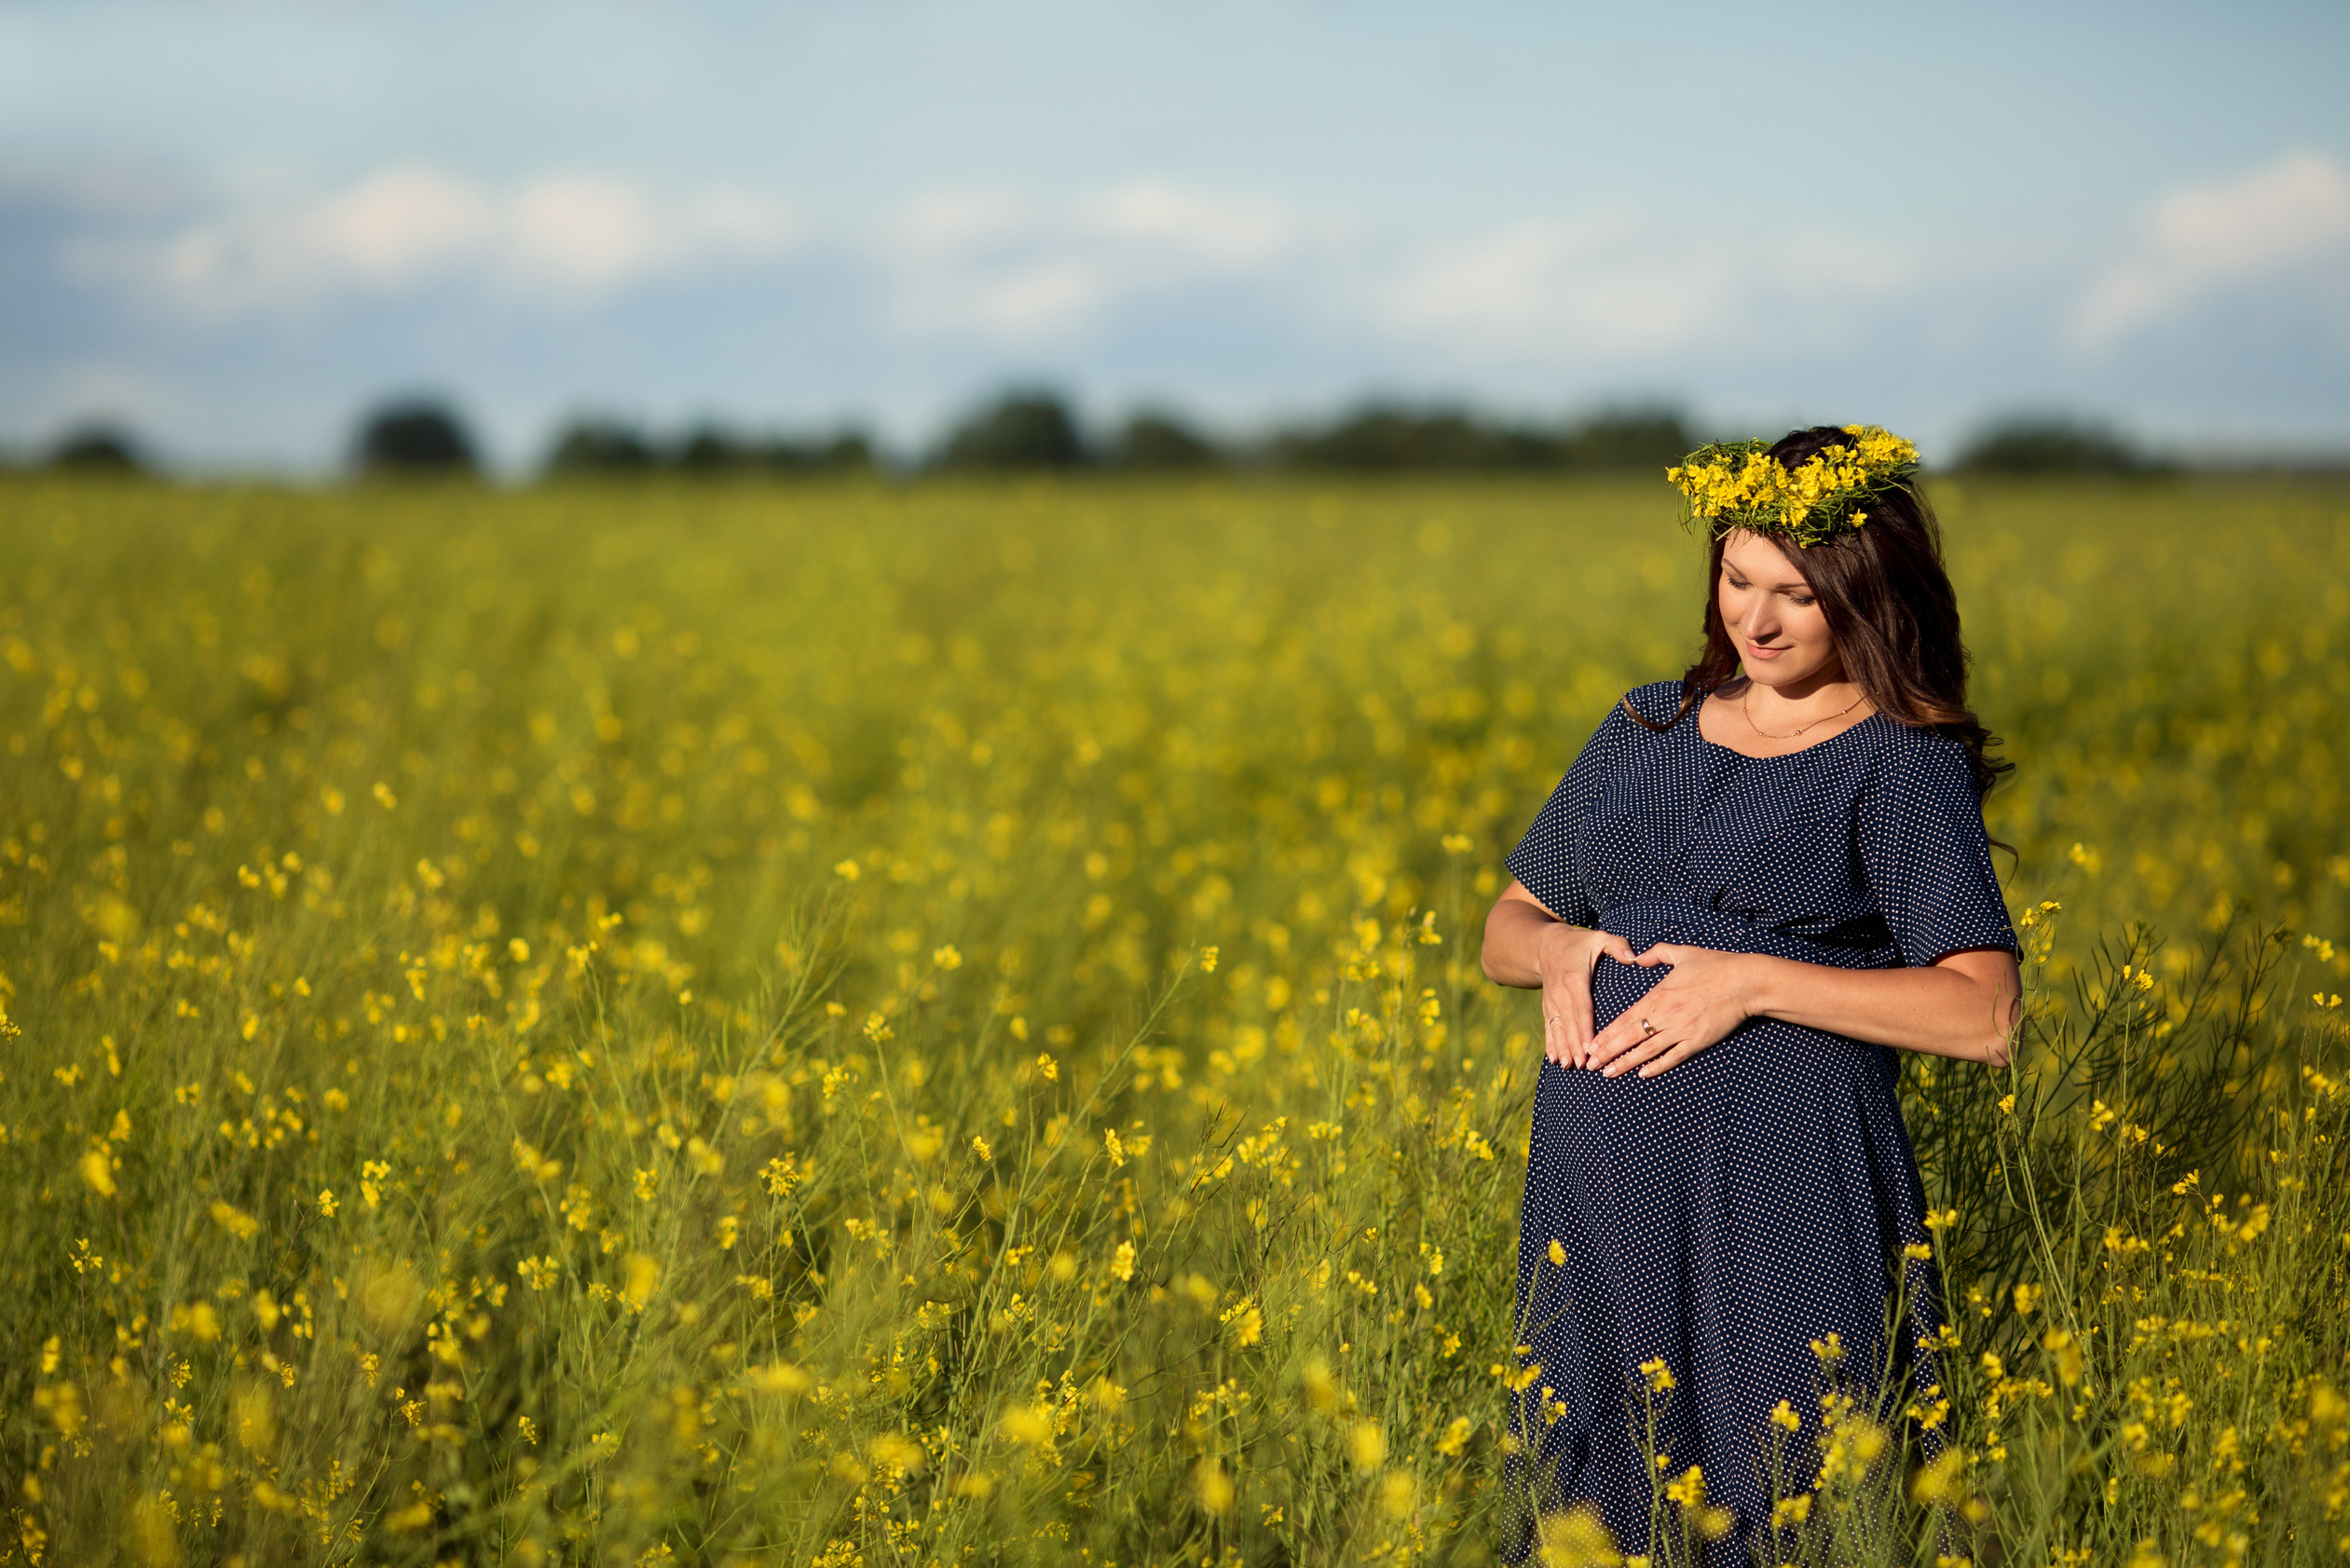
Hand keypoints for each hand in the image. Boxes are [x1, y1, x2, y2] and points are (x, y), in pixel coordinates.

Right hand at [1536, 925, 1636, 1068]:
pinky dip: (1550, 1044)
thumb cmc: (1579, 942)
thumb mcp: (1599, 937)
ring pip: (1557, 1028)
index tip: (1590, 1046)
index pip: (1582, 1008)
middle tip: (1584, 1064)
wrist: (1546, 944)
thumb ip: (1618, 946)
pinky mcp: (1547, 1006)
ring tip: (1568, 1066)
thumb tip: (1634, 958)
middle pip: (1569, 1023)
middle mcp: (1560, 992)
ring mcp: (1551, 1001)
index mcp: (1574, 979)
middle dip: (1575, 1045)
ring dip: (1563, 1048)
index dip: (1585, 1028)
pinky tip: (1553, 1059)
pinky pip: (1548, 1026)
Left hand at [1583, 944, 1757, 1078]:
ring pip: (1647, 1050)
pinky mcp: (1698, 1040)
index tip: (1591, 1044)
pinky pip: (1673, 1057)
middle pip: (1630, 1037)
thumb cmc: (1715, 965)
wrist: (1745, 982)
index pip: (1625, 1018)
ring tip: (1609, 1073)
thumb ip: (1656, 954)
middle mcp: (1665, 1015)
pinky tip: (1642, 1074)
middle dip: (1608, 1052)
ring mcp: (1681, 1029)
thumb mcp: (1682, 953)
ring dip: (1626, 1063)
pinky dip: (1657, 1066)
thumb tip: (1637, 957)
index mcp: (1658, 995)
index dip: (1607, 1033)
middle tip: (1591, 1065)